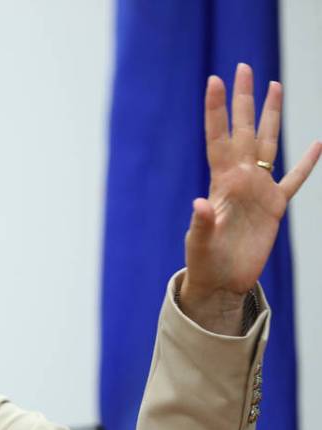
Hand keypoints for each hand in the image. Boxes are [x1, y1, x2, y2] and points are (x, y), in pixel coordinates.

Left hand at [179, 62, 320, 333]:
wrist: (221, 282)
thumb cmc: (205, 263)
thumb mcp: (199, 243)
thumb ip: (201, 223)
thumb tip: (200, 205)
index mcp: (221, 183)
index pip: (218, 137)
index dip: (216, 110)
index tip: (214, 80)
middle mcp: (240, 179)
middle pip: (245, 129)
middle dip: (245, 99)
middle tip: (244, 67)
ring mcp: (258, 190)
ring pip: (269, 143)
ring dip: (272, 115)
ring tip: (275, 86)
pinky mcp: (274, 207)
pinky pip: (294, 179)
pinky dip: (307, 163)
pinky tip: (318, 142)